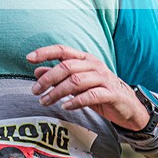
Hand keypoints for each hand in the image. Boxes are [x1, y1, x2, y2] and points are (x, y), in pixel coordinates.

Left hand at [27, 44, 149, 131]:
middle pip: (66, 66)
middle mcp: (94, 65)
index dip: (45, 52)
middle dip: (48, 78)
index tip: (29, 58)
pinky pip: (90, 95)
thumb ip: (58, 76)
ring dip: (57, 92)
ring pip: (76, 81)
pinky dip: (75, 101)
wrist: (129, 107)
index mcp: (85, 59)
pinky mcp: (111, 93)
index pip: (63, 50)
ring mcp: (104, 78)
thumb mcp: (77, 83)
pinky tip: (65, 106)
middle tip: (35, 91)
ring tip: (45, 101)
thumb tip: (37, 71)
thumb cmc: (100, 92)